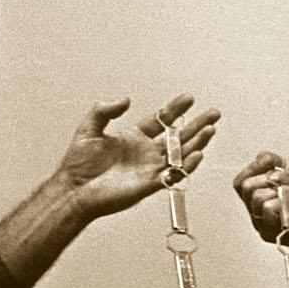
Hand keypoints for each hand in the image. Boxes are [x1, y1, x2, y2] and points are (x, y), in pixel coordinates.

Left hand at [55, 95, 219, 219]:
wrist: (74, 190)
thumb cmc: (78, 162)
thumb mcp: (89, 128)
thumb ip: (105, 110)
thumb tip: (126, 99)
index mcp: (134, 137)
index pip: (162, 120)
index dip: (176, 109)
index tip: (189, 98)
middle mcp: (146, 152)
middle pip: (179, 136)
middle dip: (197, 125)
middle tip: (214, 113)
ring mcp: (150, 168)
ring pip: (181, 154)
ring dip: (197, 142)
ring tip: (211, 130)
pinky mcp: (150, 185)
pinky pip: (174, 174)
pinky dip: (187, 166)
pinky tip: (197, 154)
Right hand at [231, 152, 288, 256]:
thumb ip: (273, 161)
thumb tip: (260, 158)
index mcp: (259, 198)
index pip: (240, 182)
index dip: (256, 168)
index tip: (276, 167)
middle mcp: (258, 213)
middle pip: (247, 187)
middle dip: (273, 178)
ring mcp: (266, 225)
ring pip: (257, 197)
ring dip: (282, 191)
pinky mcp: (276, 234)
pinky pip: (268, 209)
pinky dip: (285, 203)